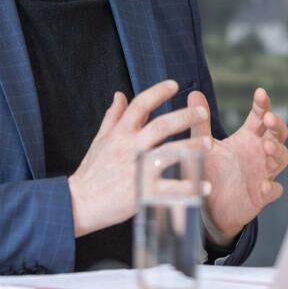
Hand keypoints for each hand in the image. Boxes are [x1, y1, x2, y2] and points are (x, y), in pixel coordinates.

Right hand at [68, 80, 207, 236]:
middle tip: (202, 112)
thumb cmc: (92, 171)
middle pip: (160, 126)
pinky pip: (170, 189)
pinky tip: (205, 185)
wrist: (78, 204)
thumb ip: (113, 117)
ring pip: (169, 154)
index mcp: (120, 134)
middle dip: (184, 116)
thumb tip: (120, 94)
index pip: (140, 105)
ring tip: (209, 143)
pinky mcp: (142, 193)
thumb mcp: (100, 140)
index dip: (157, 92)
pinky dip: (189, 187)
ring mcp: (137, 170)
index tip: (174, 84)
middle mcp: (130, 148)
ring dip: (191, 147)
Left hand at [190, 87, 287, 237]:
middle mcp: (259, 152)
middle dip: (277, 125)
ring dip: (278, 151)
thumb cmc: (212, 170)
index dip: (263, 104)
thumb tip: (194, 93)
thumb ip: (202, 122)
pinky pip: (274, 190)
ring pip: (282, 158)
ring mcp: (264, 173)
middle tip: (269, 119)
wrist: (210, 206)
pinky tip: (265, 185)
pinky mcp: (262, 195)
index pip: (260, 116)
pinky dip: (272, 187)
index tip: (260, 93)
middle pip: (278, 134)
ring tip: (267, 146)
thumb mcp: (205, 145)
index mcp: (248, 137)